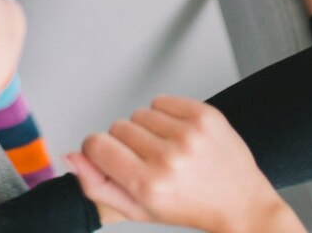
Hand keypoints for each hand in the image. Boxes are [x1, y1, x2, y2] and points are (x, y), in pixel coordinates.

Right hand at [66, 96, 299, 232]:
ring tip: (168, 149)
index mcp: (147, 186)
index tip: (113, 158)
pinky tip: (180, 135)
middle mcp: (167, 159)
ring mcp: (189, 134)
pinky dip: (166, 114)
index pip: (96, 145)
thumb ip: (97, 185)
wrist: (240, 204)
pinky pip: (162, 100)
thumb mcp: (138, 209)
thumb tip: (71, 156)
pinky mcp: (205, 115)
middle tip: (150, 162)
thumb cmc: (189, 208)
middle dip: (127, 142)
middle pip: (117, 126)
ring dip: (148, 128)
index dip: (98, 150)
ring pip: (139, 112)